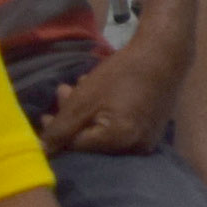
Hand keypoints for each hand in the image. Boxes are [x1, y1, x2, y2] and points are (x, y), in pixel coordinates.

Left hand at [37, 43, 184, 157]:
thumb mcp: (84, 99)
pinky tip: (100, 97)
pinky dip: (106, 117)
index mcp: (119, 142)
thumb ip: (59, 129)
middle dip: (71, 121)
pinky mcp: (152, 131)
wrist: (165, 53)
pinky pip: (121, 131)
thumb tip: (40, 153)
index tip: (46, 115)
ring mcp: (147, 141)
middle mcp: (136, 148)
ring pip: (105, 135)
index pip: (76, 148)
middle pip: (91, 143)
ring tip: (80, 89)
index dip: (58, 132)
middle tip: (64, 95)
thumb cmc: (123, 73)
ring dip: (87, 116)